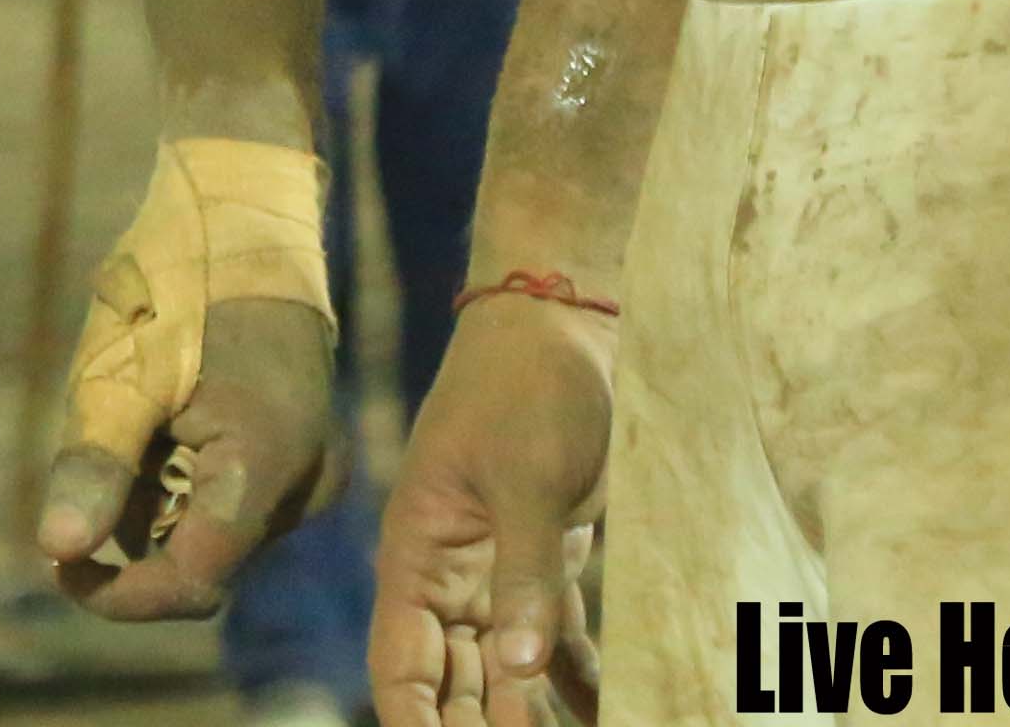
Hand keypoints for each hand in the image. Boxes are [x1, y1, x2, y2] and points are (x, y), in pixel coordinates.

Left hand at [38, 289, 332, 621]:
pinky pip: (230, 505)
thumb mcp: (120, 373)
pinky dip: (182, 480)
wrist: (246, 221)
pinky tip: (172, 416)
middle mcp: (305, 486)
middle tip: (107, 439)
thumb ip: (94, 465)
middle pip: (199, 560)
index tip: (59, 568)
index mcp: (266, 463)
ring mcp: (312, 474)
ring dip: (155, 498)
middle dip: (135, 523)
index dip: (120, 595)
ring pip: (209, 534)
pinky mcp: (304, 462)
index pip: (193, 582)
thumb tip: (56, 550)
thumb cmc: (177, 285)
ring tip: (143, 411)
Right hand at [374, 287, 613, 726]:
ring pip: (508, 674)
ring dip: (533, 719)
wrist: (565, 323)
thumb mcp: (524, 477)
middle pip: (457, 687)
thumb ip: (526, 575)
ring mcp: (500, 572)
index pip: (402, 669)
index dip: (418, 726)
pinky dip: (578, 684)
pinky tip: (607, 715)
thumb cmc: (525, 386)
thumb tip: (520, 671)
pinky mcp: (551, 561)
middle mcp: (450, 579)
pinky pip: (559, 642)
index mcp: (416, 556)